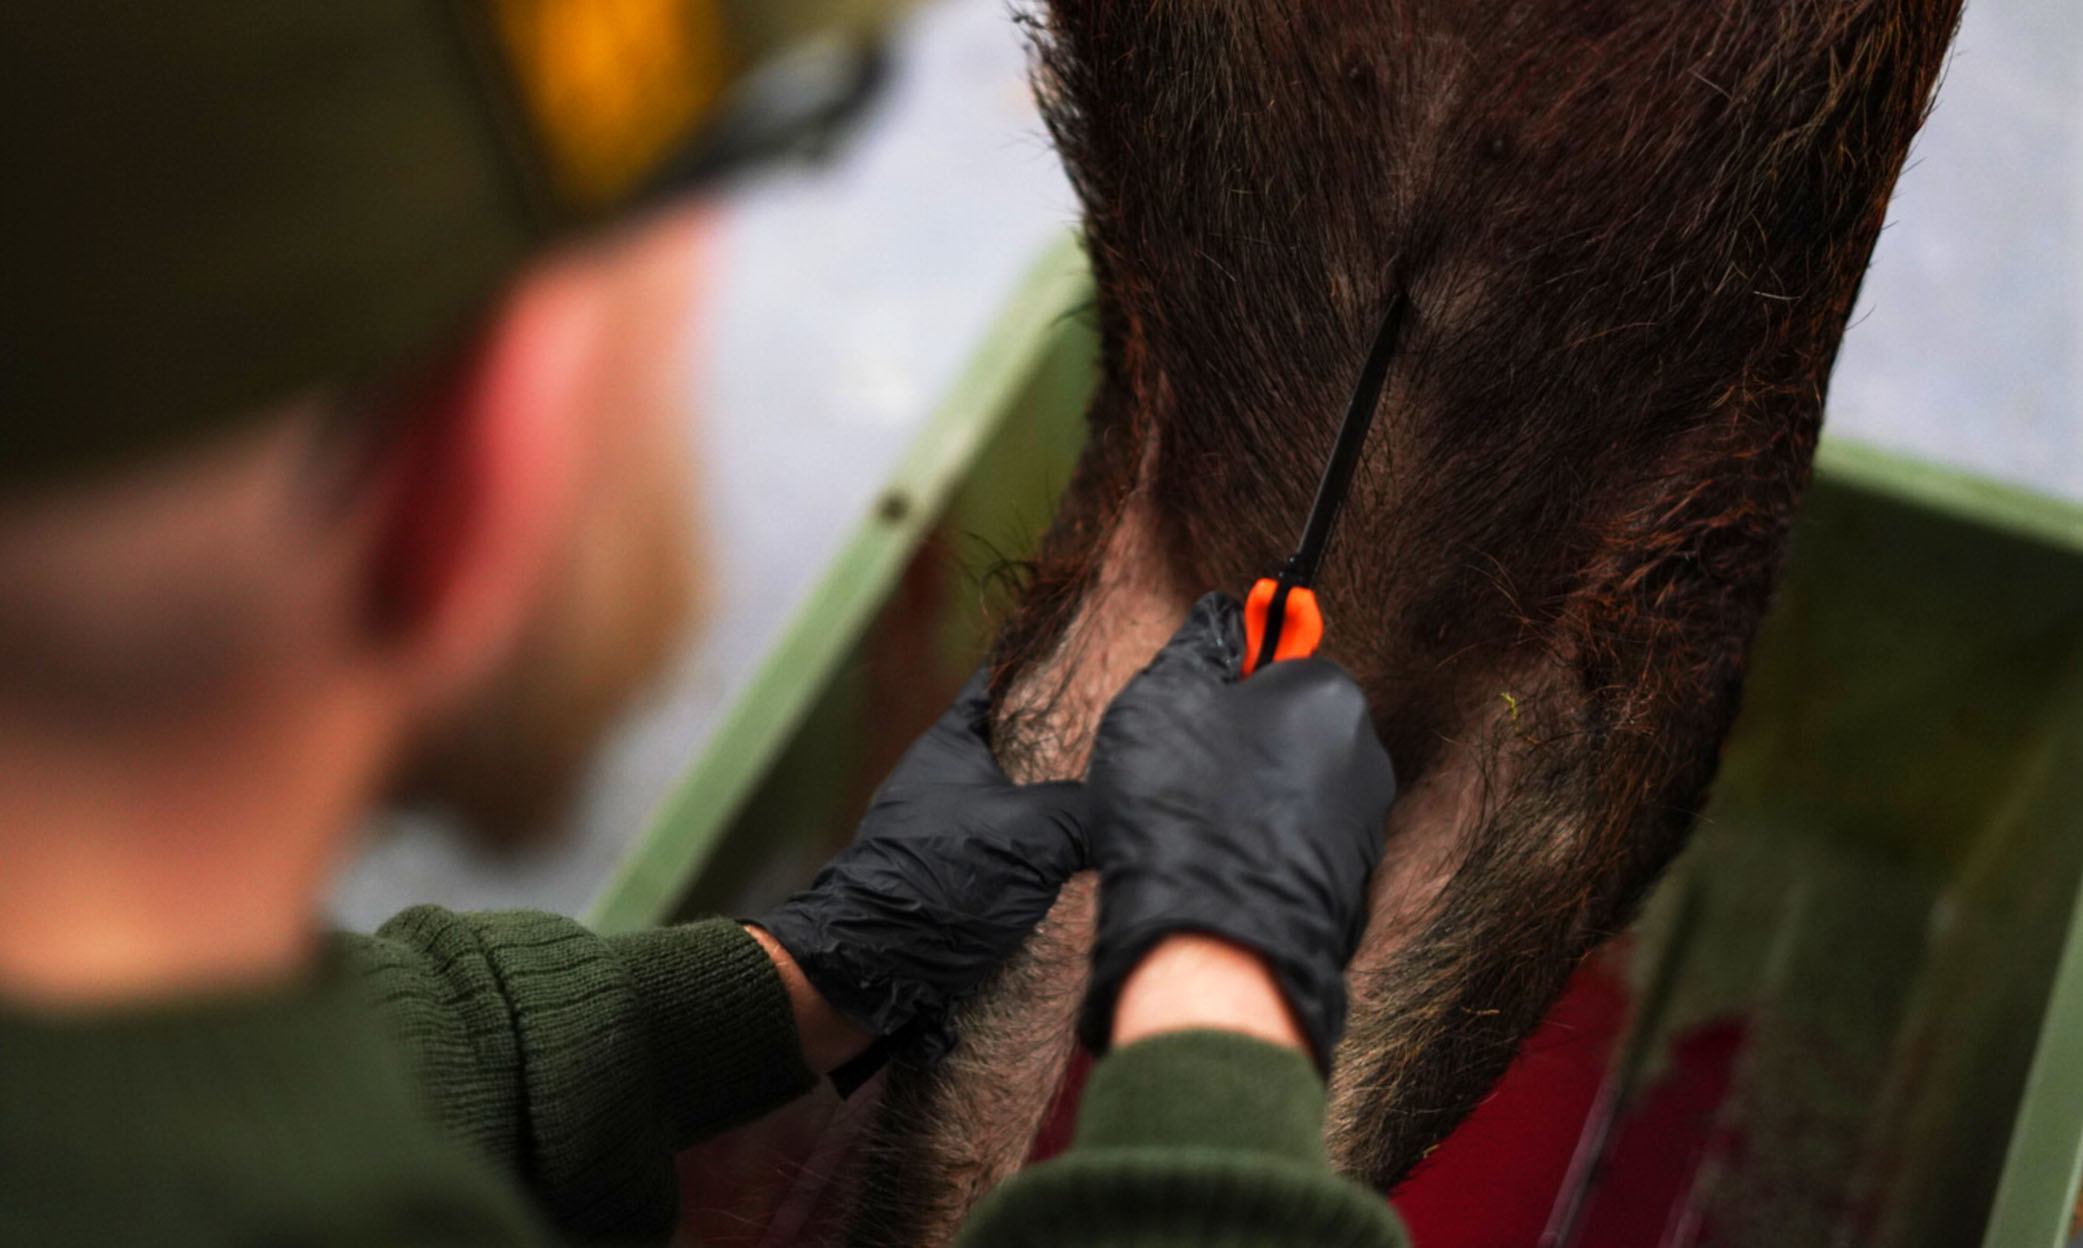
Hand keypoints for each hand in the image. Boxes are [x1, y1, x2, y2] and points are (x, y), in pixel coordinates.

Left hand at [753, 669, 1087, 1083]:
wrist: (868, 968)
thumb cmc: (938, 883)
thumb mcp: (1031, 836)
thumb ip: (1086, 810)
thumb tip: (1135, 806)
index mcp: (950, 745)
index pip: (1000, 683)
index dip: (1043, 664)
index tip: (1092, 652)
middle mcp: (941, 780)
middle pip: (1014, 745)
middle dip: (1065, 745)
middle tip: (1122, 739)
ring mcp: (941, 830)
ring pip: (1012, 802)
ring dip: (1055, 807)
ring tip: (1113, 803)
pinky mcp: (947, 880)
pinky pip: (1005, 852)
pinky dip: (1039, 855)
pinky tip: (1080, 868)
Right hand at [1079, 592, 1396, 1068]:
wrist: (1213, 947)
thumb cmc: (1183, 812)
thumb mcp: (1162, 699)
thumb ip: (1198, 646)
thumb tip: (1221, 615)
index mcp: (1329, 696)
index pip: (1278, 656)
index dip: (1223, 681)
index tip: (1189, 706)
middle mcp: (1363, 757)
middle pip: (1287, 725)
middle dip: (1236, 741)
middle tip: (1177, 772)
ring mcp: (1363, 828)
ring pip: (1289, 789)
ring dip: (1245, 798)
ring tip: (1191, 827)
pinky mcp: (1349, 888)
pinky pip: (1293, 845)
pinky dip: (1258, 849)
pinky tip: (1215, 868)